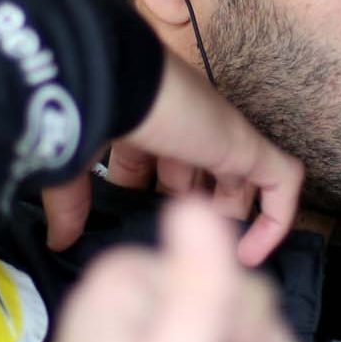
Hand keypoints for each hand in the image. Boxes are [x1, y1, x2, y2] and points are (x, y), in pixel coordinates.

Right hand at [41, 56, 303, 265]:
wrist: (110, 81)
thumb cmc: (82, 114)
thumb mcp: (71, 167)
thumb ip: (69, 204)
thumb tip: (58, 240)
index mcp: (144, 125)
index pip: (152, 163)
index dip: (147, 199)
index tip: (135, 232)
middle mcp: (186, 126)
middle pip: (199, 171)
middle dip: (192, 210)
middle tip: (179, 251)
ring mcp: (220, 135)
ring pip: (242, 177)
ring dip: (233, 217)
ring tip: (217, 260)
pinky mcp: (248, 145)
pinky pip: (282, 181)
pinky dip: (275, 218)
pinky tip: (252, 254)